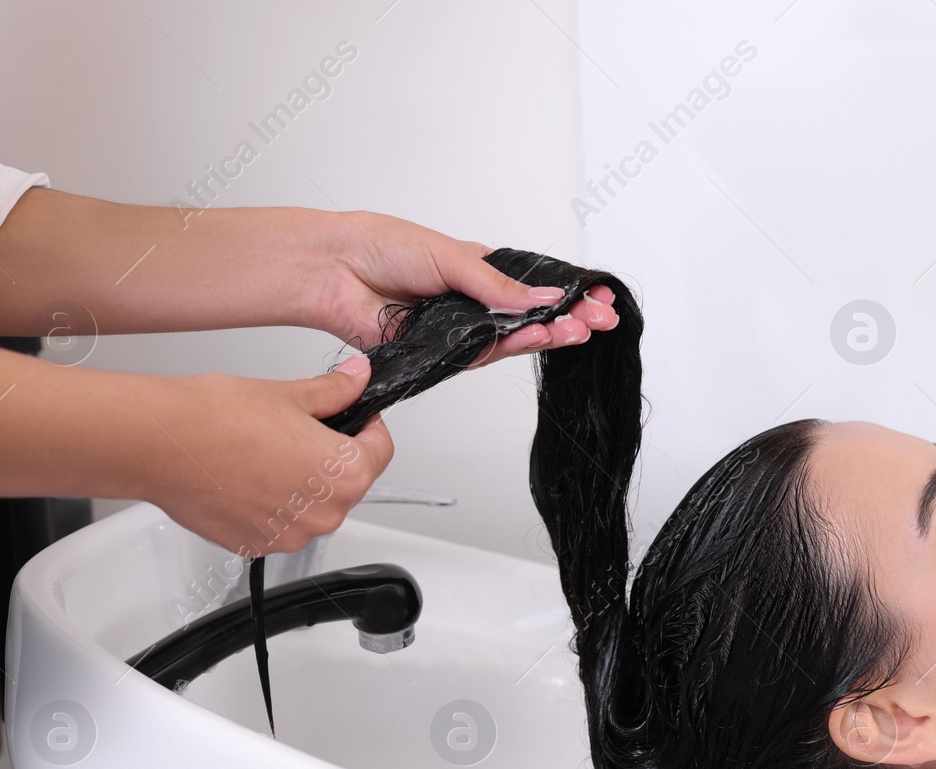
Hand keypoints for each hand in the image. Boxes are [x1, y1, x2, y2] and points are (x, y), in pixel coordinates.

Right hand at [135, 354, 394, 554]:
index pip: (381, 450)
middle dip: (331, 455)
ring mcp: (290, 535)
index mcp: (345, 475)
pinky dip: (271, 503)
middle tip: (300, 428)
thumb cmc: (217, 420)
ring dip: (301, 482)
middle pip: (348, 482)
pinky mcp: (256, 545)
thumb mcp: (290, 394)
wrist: (160, 445)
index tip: (353, 414)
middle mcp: (324, 514)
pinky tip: (246, 476)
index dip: (368, 425)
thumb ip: (335, 391)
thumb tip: (357, 378)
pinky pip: (280, 523)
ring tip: (266, 452)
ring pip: (314, 506)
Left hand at [311, 212, 617, 365]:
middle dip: (568, 319)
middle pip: (530, 318)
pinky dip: (511, 345)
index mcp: (479, 272)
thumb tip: (545, 296)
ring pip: (512, 340)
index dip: (566, 294)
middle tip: (599, 320)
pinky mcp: (443, 353)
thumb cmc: (384, 247)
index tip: (597, 297)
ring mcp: (459, 330)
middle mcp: (473, 304)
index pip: (533, 287)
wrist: (337, 270)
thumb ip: (498, 285)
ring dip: (546, 335)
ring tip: (575, 329)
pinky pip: (483, 354)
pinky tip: (537, 335)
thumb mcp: (453, 256)